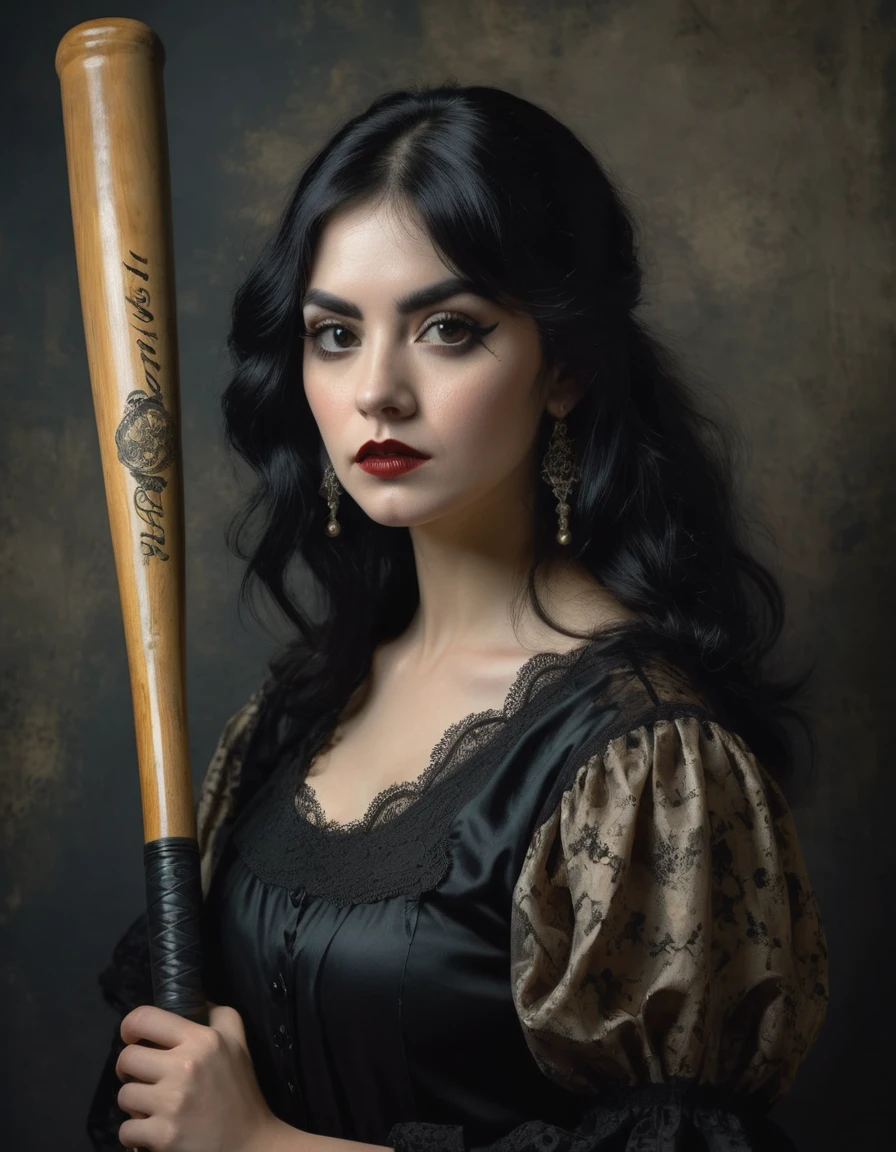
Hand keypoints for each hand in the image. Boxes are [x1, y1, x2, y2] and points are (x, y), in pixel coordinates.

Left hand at [116, 1000, 280, 1151]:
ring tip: (154, 1107)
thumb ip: (217, 1014)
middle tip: (146, 1079)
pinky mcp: (163, 1136)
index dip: (130, 1027)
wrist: (249, 1144)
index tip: (133, 1039)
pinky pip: (126, 1130)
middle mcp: (185, 1066)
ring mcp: (172, 1103)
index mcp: (201, 1039)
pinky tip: (154, 1130)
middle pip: (127, 1058)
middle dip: (131, 1070)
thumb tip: (193, 998)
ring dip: (135, 1105)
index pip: (144, 1018)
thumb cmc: (239, 1091)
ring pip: (124, 1096)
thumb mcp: (237, 1042)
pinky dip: (135, 1134)